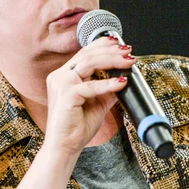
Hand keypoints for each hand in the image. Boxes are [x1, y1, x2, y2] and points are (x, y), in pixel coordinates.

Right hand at [43, 36, 132, 156]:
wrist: (65, 146)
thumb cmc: (76, 127)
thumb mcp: (98, 103)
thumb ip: (107, 90)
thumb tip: (123, 79)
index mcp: (64, 76)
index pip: (84, 53)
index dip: (101, 44)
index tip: (118, 42)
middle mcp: (60, 76)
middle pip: (88, 54)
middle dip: (111, 51)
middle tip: (129, 52)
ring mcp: (61, 84)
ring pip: (89, 63)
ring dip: (112, 61)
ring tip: (128, 62)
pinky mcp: (66, 95)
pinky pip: (91, 86)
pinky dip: (108, 84)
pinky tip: (121, 83)